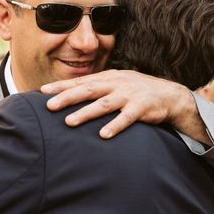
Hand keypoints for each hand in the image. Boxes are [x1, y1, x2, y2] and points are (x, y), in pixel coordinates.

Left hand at [41, 70, 197, 139]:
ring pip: (104, 104)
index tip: (42, 92)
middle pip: (88, 90)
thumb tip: (71, 96)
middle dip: (67, 97)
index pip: (81, 81)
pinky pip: (127, 118)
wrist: (170, 96)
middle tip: (49, 106)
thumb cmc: (137, 92)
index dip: (62, 86)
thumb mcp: (117, 85)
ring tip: (69, 122)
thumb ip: (97, 88)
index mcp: (109, 78)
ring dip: (86, 113)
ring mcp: (129, 95)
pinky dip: (115, 126)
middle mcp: (117, 84)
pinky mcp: (142, 108)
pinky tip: (103, 135)